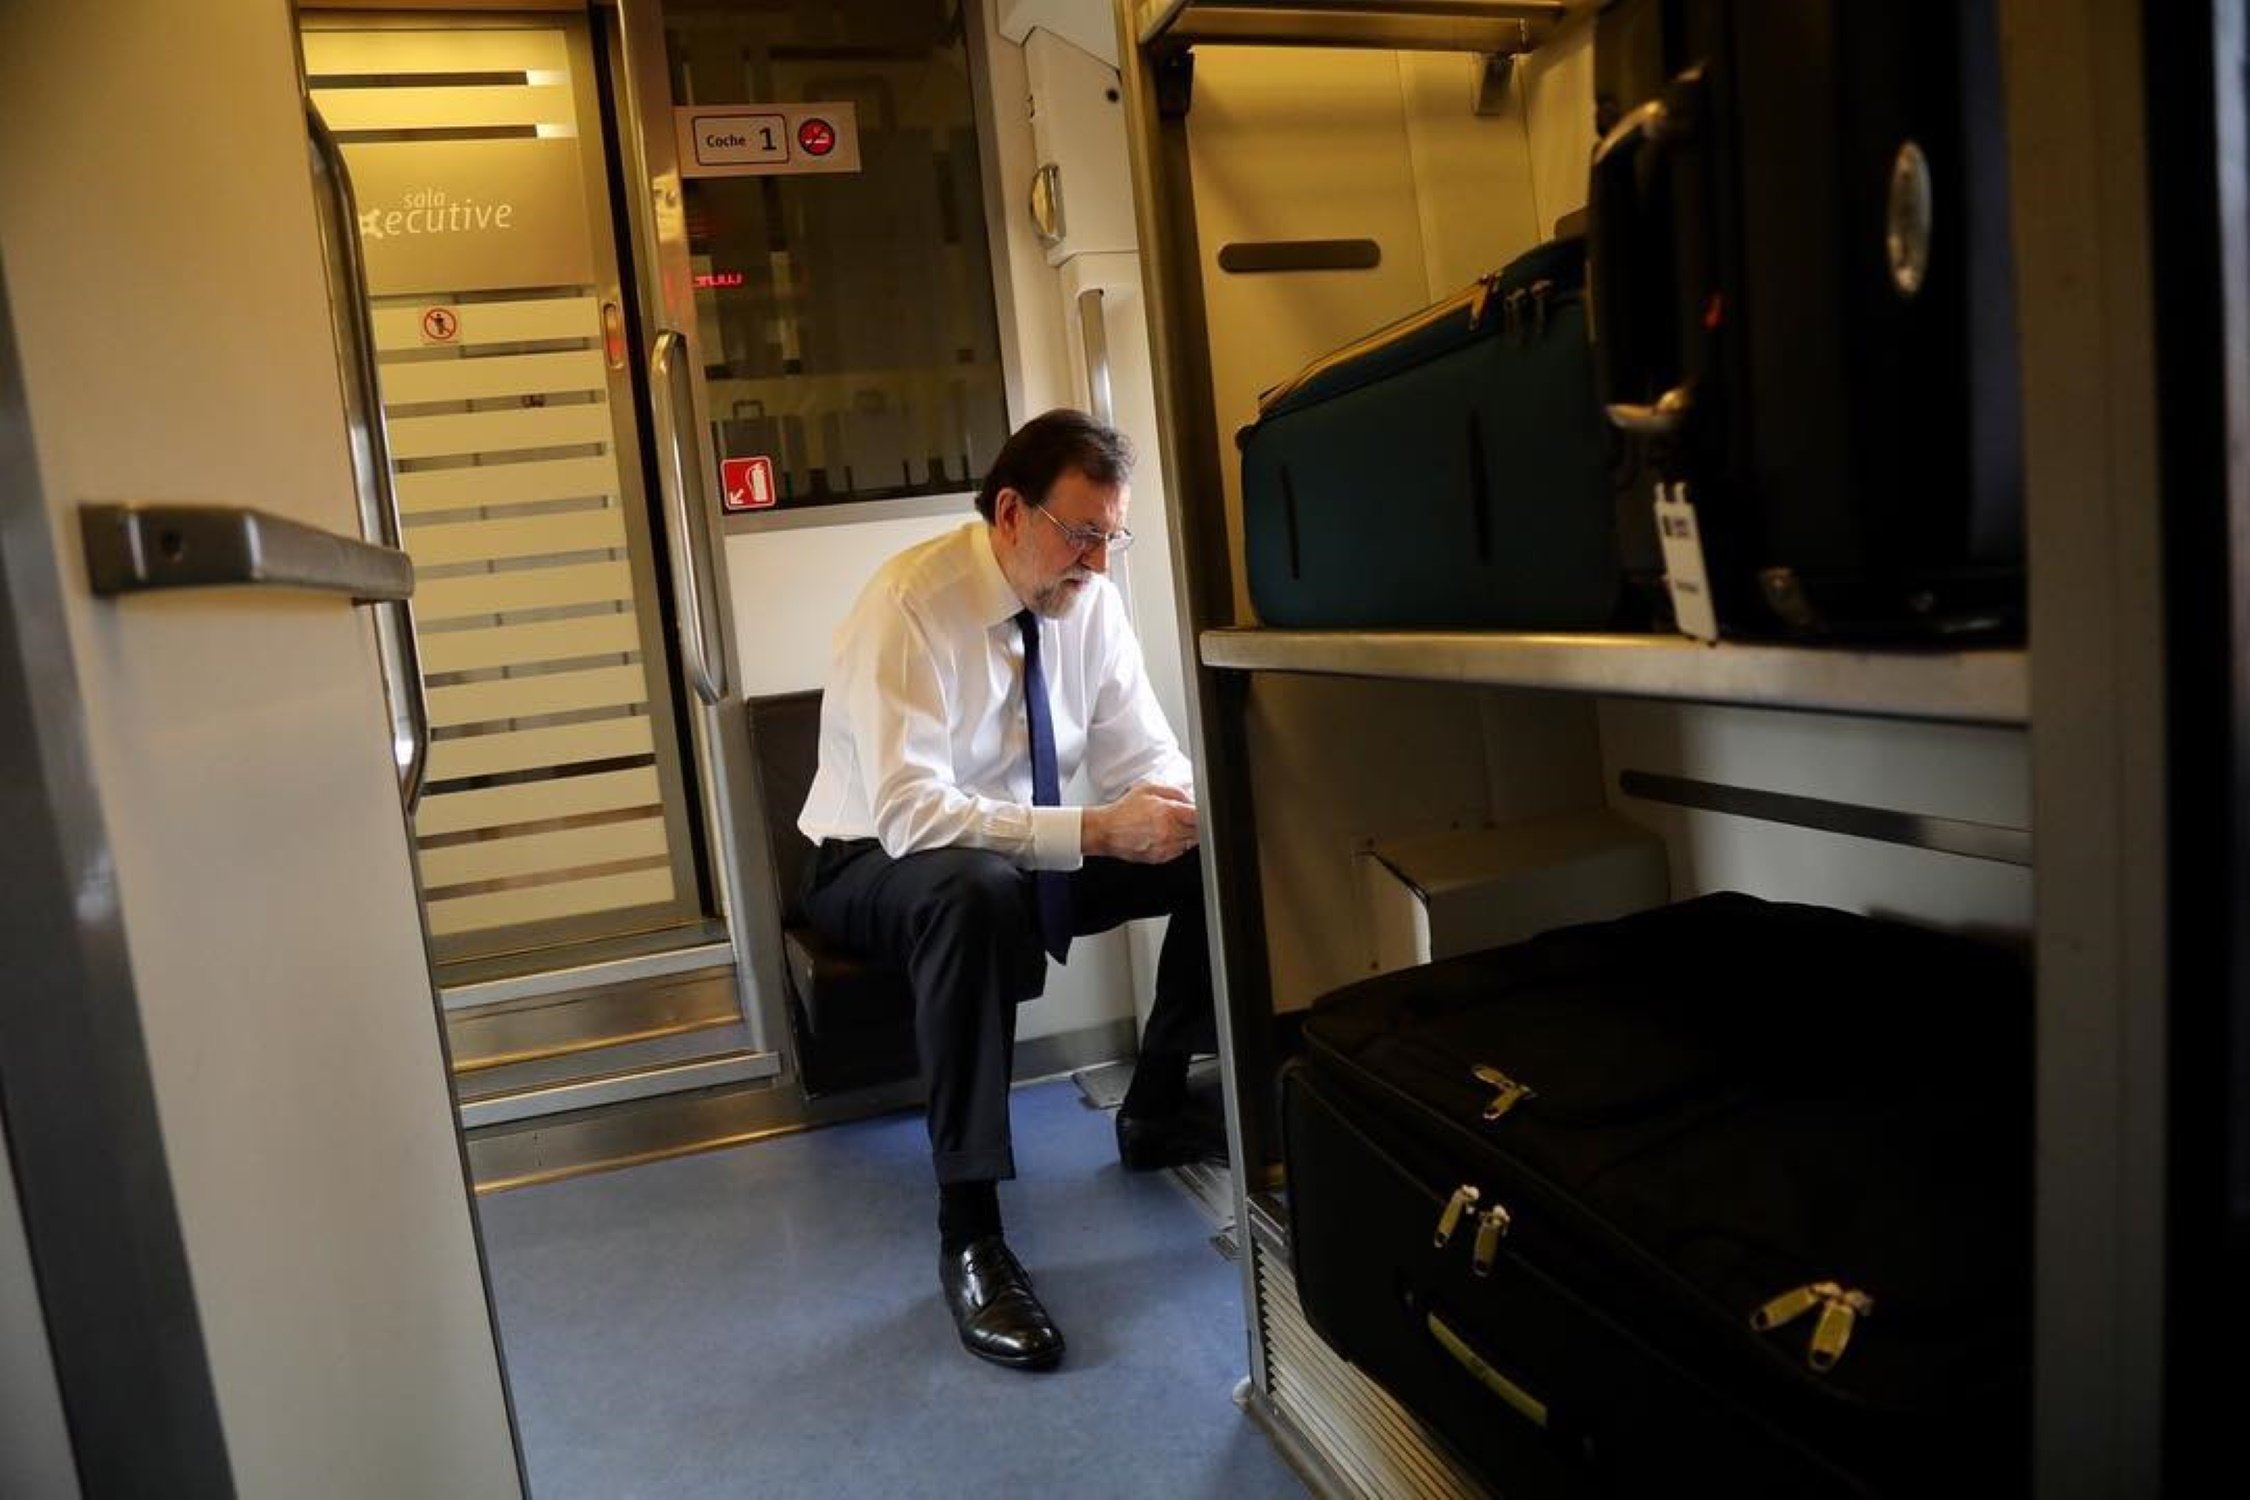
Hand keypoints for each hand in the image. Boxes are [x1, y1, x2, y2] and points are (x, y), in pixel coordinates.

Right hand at [1083, 783, 1198, 863]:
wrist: (1106, 831)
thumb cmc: (1125, 809)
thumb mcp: (1149, 788)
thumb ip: (1175, 791)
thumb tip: (1191, 799)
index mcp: (1168, 812)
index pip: (1200, 816)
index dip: (1203, 813)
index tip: (1202, 811)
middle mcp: (1169, 832)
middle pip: (1199, 831)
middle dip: (1195, 823)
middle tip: (1185, 816)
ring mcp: (1166, 847)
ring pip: (1191, 842)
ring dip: (1187, 834)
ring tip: (1171, 825)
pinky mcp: (1162, 858)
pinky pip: (1180, 851)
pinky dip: (1177, 843)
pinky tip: (1164, 834)